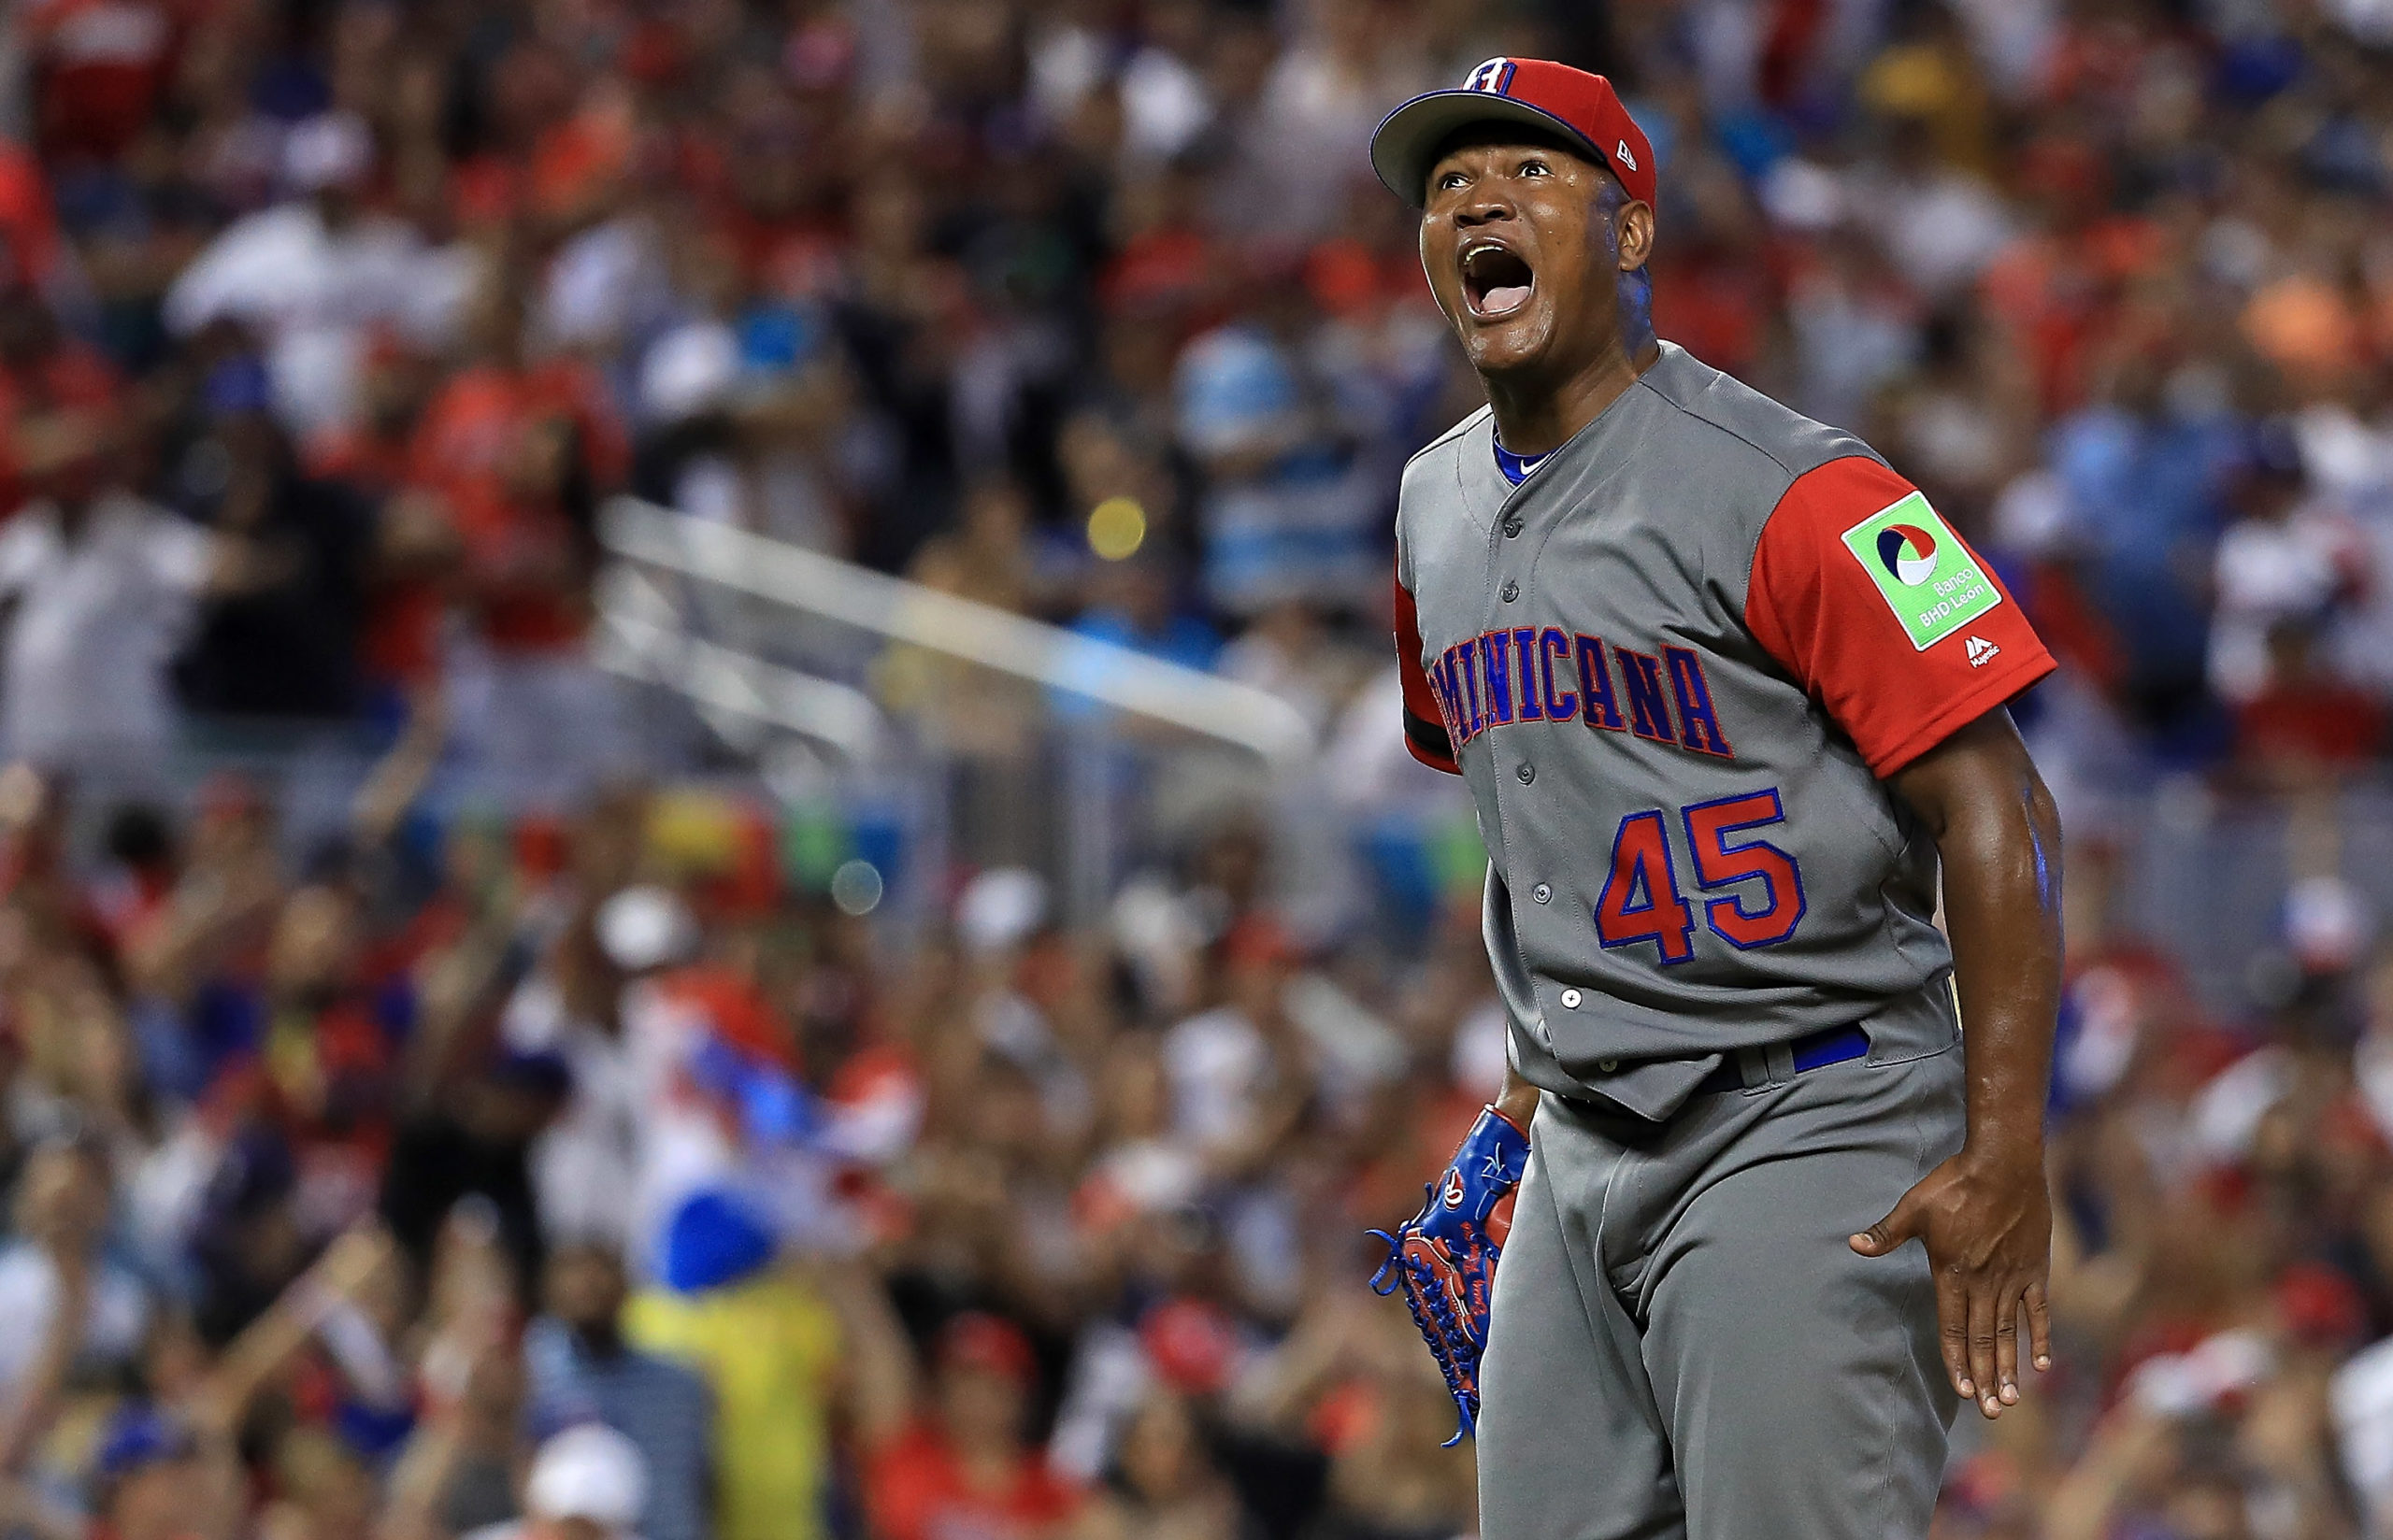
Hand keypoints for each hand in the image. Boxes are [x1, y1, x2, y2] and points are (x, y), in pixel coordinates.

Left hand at [1849, 1146, 2051, 1418]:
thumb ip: (1885, 1233)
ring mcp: (2013, 1278)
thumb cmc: (1955, 1184)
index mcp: (1952, 1274)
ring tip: (2011, 1399)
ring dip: (2010, 1366)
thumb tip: (1853, 1245)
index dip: (1957, 1361)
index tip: (1962, 1391)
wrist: (2004, 1163)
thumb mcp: (1913, 1207)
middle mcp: (1984, 1283)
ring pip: (2010, 1332)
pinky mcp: (2036, 1268)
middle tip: (1990, 1411)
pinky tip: (2041, 1364)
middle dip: (1986, 1377)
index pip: (1953, 1329)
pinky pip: (2039, 1310)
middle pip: (1983, 1339)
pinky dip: (2040, 1337)